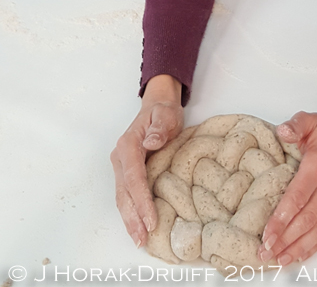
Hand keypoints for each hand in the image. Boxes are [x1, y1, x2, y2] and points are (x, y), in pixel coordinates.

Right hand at [110, 75, 183, 247]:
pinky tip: (139, 227)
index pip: (134, 177)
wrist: (157, 106)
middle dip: (132, 217)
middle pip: (123, 192)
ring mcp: (121, 166)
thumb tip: (151, 142)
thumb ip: (159, 128)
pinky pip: (126, 195)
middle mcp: (120, 158)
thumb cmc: (163, 111)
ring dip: (129, 219)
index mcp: (128, 145)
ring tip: (140, 240)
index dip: (141, 200)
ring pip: (122, 197)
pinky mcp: (126, 172)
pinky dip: (131, 212)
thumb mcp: (166, 114)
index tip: (151, 219)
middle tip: (142, 239)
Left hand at [258, 95, 316, 265]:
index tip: (267, 235)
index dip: (282, 219)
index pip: (298, 197)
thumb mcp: (309, 120)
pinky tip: (299, 255)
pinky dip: (314, 245)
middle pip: (307, 218)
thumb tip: (282, 132)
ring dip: (298, 247)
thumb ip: (295, 125)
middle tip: (265, 252)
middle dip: (285, 239)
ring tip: (279, 259)